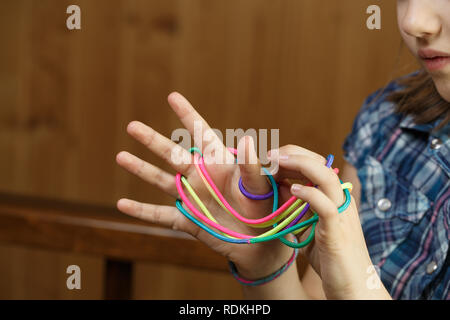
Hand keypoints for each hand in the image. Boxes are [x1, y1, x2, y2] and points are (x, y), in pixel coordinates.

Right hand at [116, 92, 293, 279]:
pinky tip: (122, 204)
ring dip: (141, 169)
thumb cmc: (264, 207)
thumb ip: (251, 166)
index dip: (187, 115)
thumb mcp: (260, 186)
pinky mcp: (187, 220)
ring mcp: (191, 197)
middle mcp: (200, 176)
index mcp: (219, 162)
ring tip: (120, 156)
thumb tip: (247, 139)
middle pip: (172, 154)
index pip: (201, 133)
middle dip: (152, 140)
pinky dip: (141, 211)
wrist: (259, 241)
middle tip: (132, 126)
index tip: (173, 96)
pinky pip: (160, 215)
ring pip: (161, 180)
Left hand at [269, 145, 390, 298]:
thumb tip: (281, 194)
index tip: (270, 159)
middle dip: (293, 154)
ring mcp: (342, 214)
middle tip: (269, 154)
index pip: (317, 165)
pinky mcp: (338, 231)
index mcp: (335, 198)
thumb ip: (299, 212)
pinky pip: (326, 206)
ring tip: (277, 162)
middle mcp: (341, 201)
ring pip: (327, 178)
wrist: (353, 287)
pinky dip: (309, 194)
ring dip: (300, 165)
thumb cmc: (331, 259)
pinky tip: (292, 189)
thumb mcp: (309, 229)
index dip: (294, 157)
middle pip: (321, 164)